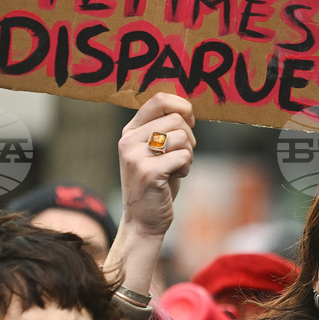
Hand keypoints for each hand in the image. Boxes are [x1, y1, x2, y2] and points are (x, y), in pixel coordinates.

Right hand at [118, 93, 195, 238]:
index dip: (182, 106)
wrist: (143, 220)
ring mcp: (136, 156)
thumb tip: (187, 108)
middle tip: (181, 155)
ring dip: (188, 154)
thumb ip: (163, 129)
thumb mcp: (154, 151)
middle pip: (176, 119)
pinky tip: (175, 178)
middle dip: (189, 137)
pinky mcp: (148, 172)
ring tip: (176, 168)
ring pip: (182, 137)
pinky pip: (184, 156)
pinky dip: (186, 167)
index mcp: (130, 131)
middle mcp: (128, 140)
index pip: (159, 100)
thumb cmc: (157, 183)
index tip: (190, 121)